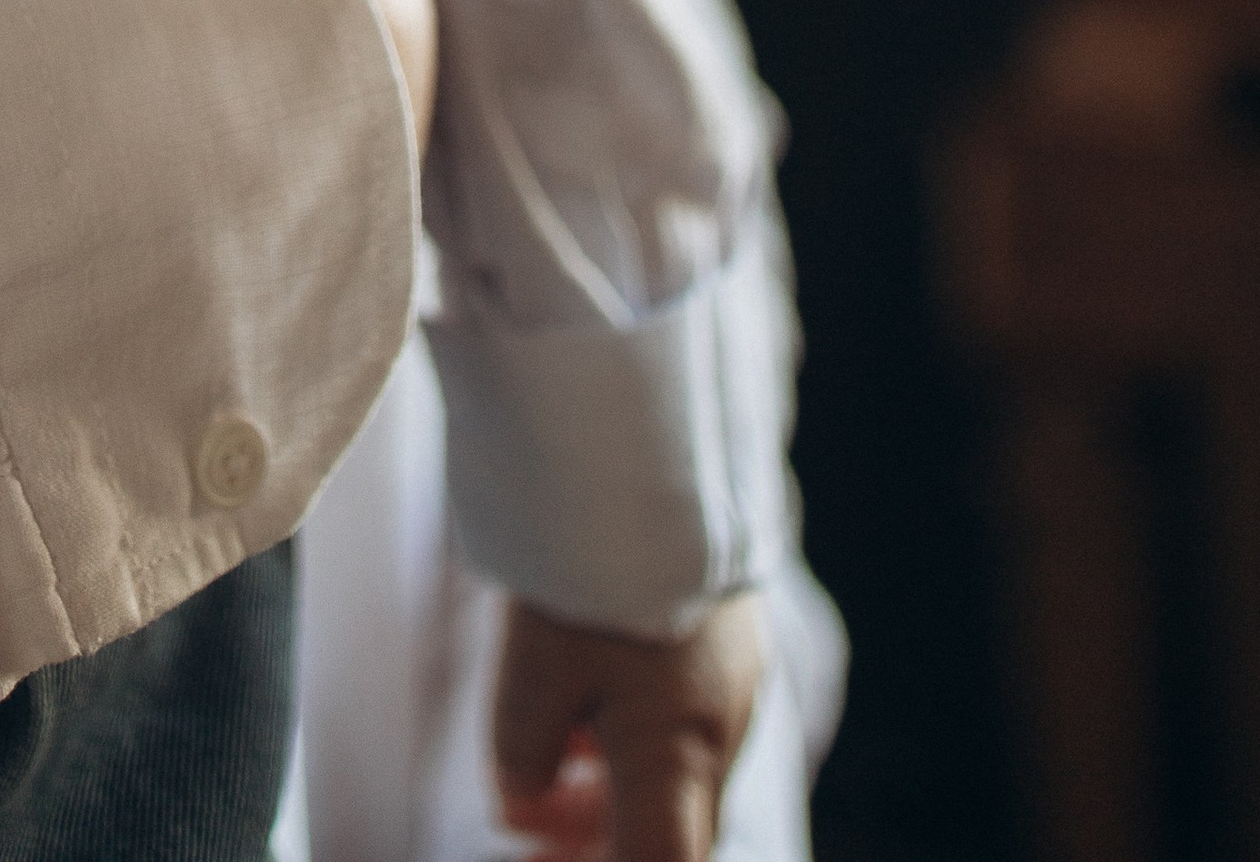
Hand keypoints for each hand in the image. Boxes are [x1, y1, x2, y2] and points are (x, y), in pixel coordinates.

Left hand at [493, 590, 768, 861]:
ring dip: (619, 780)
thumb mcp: (531, 671)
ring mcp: (738, 676)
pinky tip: (588, 684)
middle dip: (604, 837)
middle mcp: (723, 728)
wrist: (653, 440)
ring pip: (680, 765)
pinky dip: (639, 725)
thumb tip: (522, 810)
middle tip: (536, 817)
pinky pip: (691, 708)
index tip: (542, 860)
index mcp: (680, 756)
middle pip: (674, 826)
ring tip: (554, 745)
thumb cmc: (592, 565)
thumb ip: (521, 758)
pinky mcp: (733, 629)